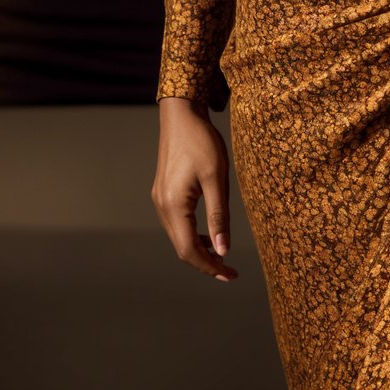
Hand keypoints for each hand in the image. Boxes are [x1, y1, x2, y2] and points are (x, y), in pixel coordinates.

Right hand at [153, 97, 239, 281]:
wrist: (181, 114)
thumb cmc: (202, 142)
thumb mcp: (216, 178)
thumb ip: (219, 215)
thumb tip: (223, 250)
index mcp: (174, 206)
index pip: (189, 250)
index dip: (209, 267)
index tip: (229, 275)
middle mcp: (161, 206)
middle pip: (181, 247)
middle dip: (205, 262)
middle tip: (229, 272)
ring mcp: (160, 199)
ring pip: (178, 236)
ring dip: (199, 248)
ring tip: (221, 255)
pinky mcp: (163, 192)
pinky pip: (176, 223)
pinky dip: (192, 233)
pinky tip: (208, 232)